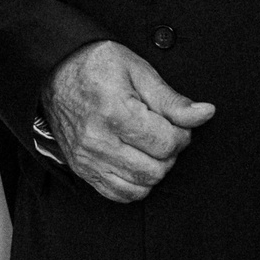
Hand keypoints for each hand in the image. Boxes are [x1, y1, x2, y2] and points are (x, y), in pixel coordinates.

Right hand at [41, 41, 215, 202]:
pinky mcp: (82, 170)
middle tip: (164, 132)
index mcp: (114, 112)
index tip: (177, 123)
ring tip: (149, 145)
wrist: (55, 71)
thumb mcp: (138, 70)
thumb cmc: (97, 65)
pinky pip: (119, 194)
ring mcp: (87, 159)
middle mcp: (97, 141)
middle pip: (156, 170)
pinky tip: (136, 161)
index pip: (166, 144)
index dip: (182, 135)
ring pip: (140, 187)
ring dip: (154, 169)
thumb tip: (204, 114)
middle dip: (169, 153)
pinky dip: (135, 184)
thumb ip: (172, 99)